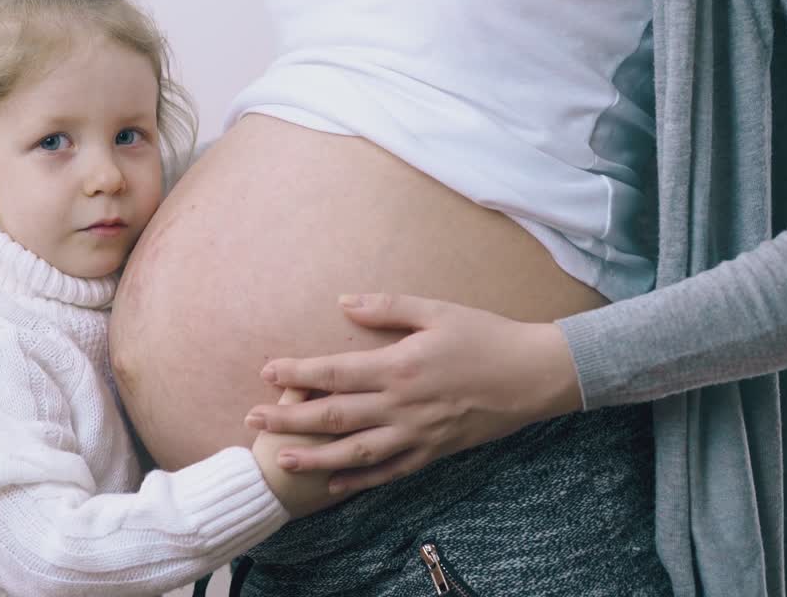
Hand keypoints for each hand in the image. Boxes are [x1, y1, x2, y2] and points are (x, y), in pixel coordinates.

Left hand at [245, 293, 582, 494]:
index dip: (297, 374)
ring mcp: (417, 433)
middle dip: (289, 420)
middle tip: (253, 423)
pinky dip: (359, 480)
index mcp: (399, 365)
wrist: (533, 375)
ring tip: (283, 460)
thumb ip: (387, 307)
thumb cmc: (485, 336)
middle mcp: (402, 404)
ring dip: (315, 457)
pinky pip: (389, 472)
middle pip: (334, 416)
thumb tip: (342, 302)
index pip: (335, 372)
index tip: (267, 373)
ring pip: (355, 452)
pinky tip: (334, 484)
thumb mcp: (436, 310)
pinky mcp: (433, 451)